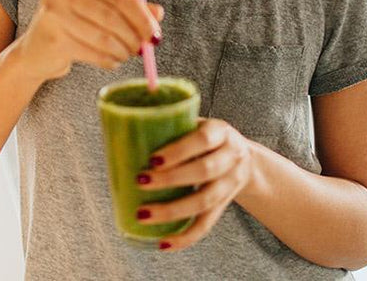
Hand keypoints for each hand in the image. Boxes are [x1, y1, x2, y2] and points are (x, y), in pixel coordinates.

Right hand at [15, 0, 163, 81]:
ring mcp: (52, 13)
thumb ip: (129, 9)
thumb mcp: (101, 12)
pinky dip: (107, 59)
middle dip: (133, 34)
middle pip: (110, 13)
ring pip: (102, 35)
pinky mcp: (51, 37)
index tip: (155, 32)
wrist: (36, 52)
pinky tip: (111, 61)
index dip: (141, 15)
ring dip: (121, 49)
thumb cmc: (74, 27)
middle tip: (146, 48)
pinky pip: (90, 51)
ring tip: (127, 55)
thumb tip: (158, 13)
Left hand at [135, 118, 254, 250]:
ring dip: (172, 211)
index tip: (152, 159)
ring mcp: (230, 183)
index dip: (178, 151)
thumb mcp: (196, 123)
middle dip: (170, 179)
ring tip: (143, 214)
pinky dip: (185, 237)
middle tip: (141, 182)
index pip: (203, 139)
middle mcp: (231, 157)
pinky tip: (163, 243)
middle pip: (205, 171)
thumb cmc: (206, 138)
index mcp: (221, 131)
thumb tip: (123, 129)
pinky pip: (206, 225)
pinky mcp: (224, 206)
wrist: (244, 158)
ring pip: (205, 201)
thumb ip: (170, 123)